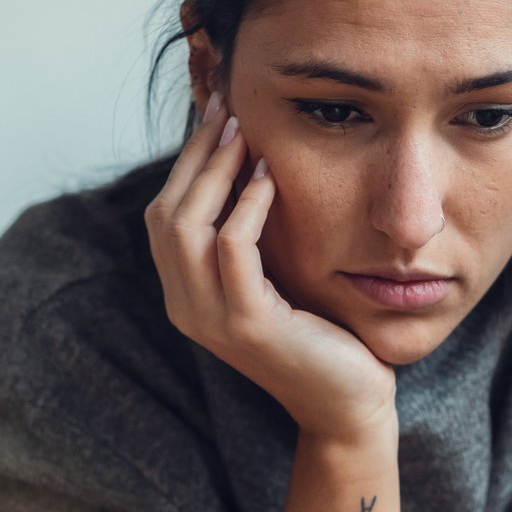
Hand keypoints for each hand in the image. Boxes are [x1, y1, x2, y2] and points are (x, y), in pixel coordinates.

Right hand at [144, 95, 396, 444]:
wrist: (347, 402)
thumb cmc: (319, 335)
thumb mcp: (273, 278)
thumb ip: (249, 236)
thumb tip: (249, 164)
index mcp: (185, 293)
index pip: (164, 213)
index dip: (185, 161)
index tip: (215, 113)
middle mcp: (185, 306)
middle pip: (166, 212)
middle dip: (195, 154)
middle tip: (226, 109)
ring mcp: (211, 318)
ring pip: (188, 225)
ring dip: (214, 171)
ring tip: (244, 133)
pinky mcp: (247, 324)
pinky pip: (232, 249)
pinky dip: (247, 206)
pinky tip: (270, 177)